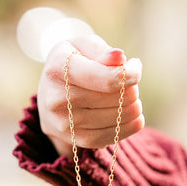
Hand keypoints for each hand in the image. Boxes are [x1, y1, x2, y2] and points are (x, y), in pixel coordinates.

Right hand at [37, 34, 143, 156]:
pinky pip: (112, 136)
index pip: (106, 78)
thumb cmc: (75, 63)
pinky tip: (132, 116)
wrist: (51, 94)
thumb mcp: (83, 46)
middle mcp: (56, 97)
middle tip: (128, 83)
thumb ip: (101, 50)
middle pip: (115, 98)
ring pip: (117, 117)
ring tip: (129, 98)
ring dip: (133, 108)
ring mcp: (64, 122)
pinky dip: (129, 126)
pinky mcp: (74, 139)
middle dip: (131, 89)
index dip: (129, 75)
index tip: (135, 68)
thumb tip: (119, 58)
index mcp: (57, 67)